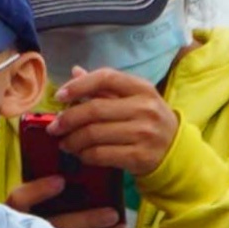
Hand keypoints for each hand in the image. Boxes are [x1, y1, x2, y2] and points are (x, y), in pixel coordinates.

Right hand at [0, 173, 132, 227]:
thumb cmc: (31, 225)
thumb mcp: (30, 207)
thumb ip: (43, 194)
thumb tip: (70, 179)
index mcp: (14, 215)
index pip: (20, 199)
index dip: (39, 190)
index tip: (61, 181)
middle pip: (54, 226)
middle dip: (86, 220)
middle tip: (112, 214)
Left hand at [43, 64, 177, 176]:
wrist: (174, 150)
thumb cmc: (147, 120)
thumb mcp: (133, 98)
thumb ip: (104, 87)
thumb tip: (75, 71)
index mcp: (142, 88)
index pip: (106, 77)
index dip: (78, 86)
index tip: (59, 96)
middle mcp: (144, 108)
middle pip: (94, 110)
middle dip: (67, 119)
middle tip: (53, 128)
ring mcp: (143, 133)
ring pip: (94, 135)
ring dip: (72, 141)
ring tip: (65, 143)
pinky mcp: (139, 156)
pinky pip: (100, 155)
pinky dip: (84, 155)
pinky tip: (81, 154)